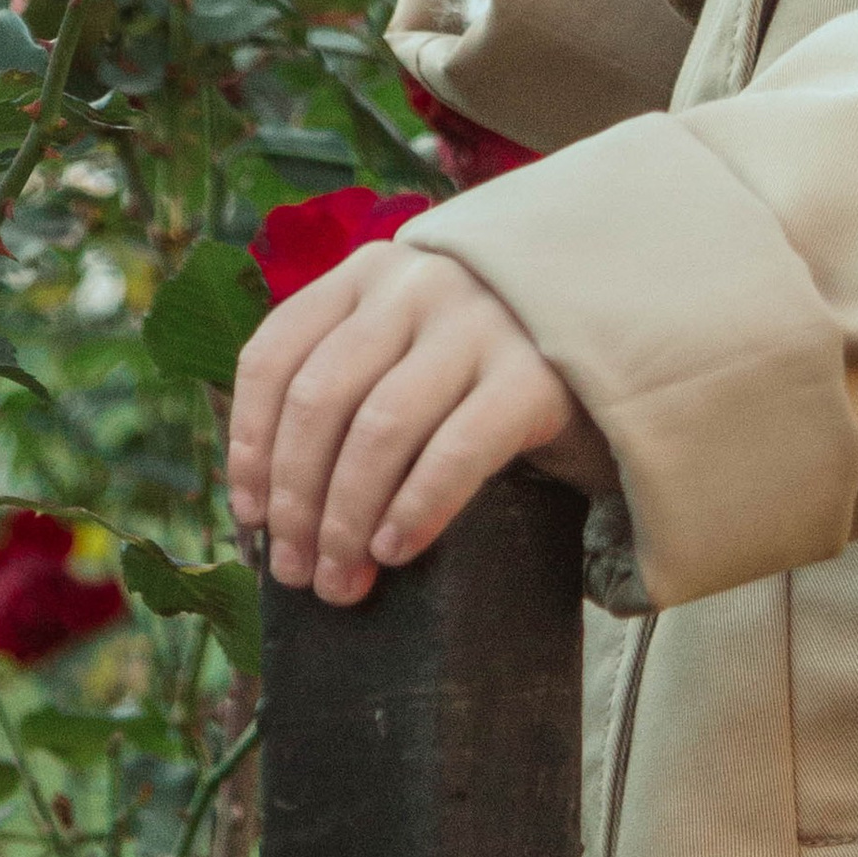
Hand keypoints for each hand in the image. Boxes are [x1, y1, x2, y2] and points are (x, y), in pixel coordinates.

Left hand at [228, 242, 612, 606]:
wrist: (609, 353)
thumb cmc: (483, 373)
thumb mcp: (404, 352)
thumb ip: (346, 387)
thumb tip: (264, 503)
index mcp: (366, 273)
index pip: (275, 354)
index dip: (249, 444)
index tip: (250, 516)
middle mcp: (416, 283)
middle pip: (320, 400)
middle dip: (296, 500)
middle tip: (294, 573)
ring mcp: (479, 322)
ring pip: (378, 428)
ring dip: (344, 520)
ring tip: (340, 582)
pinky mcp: (535, 373)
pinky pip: (455, 451)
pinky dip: (413, 509)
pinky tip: (394, 551)